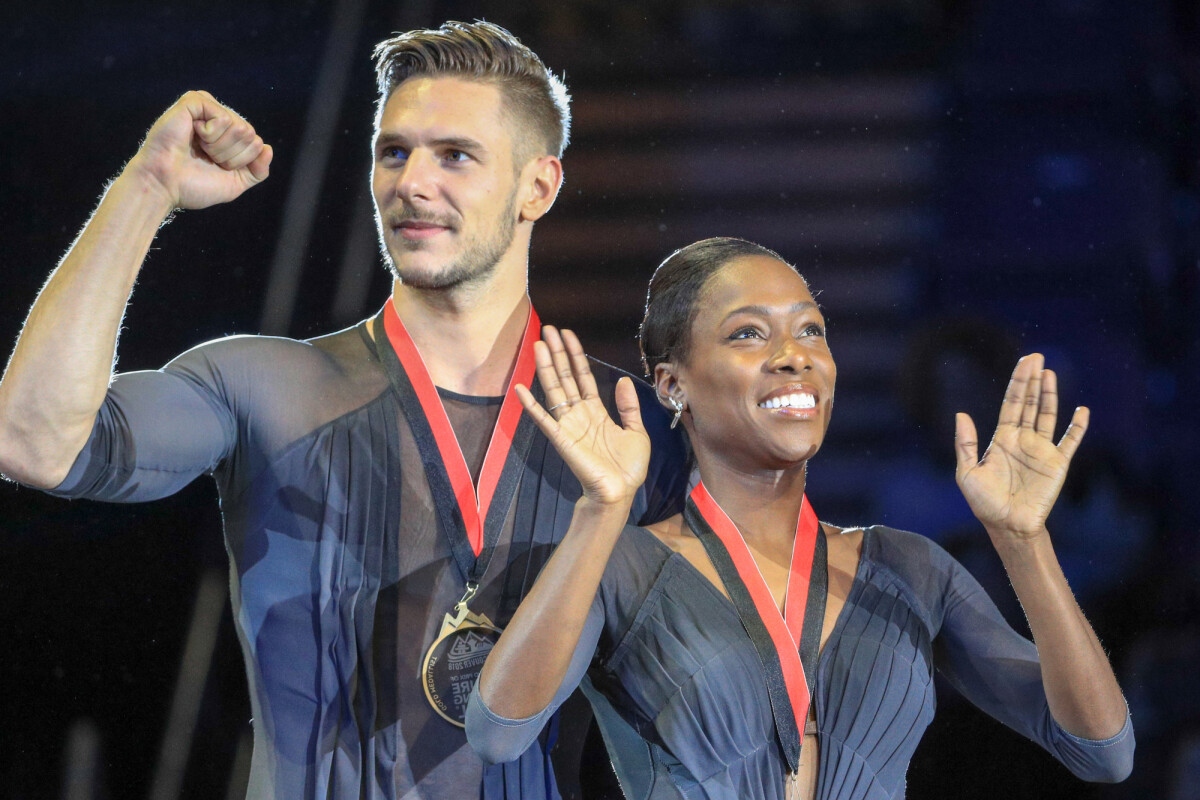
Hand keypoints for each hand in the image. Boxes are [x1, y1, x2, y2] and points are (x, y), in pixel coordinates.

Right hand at [125, 90, 272, 209]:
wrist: (164, 185)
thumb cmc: (193, 185)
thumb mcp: (234, 183)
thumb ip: (257, 170)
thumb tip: (268, 148)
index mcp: (227, 136)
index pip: (256, 143)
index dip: (239, 162)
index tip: (215, 166)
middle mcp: (218, 118)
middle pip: (250, 134)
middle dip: (230, 155)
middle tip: (204, 157)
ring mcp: (206, 108)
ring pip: (240, 126)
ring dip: (219, 147)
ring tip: (197, 148)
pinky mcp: (193, 101)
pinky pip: (223, 117)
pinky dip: (211, 134)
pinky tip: (192, 135)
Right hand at [515, 327, 650, 507]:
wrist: (620, 492)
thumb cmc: (628, 467)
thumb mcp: (636, 431)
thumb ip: (628, 406)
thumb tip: (621, 381)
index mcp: (596, 411)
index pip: (583, 376)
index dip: (576, 355)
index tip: (568, 335)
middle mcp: (579, 414)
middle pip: (565, 377)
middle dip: (557, 353)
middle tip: (547, 329)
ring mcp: (568, 425)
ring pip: (554, 390)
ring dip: (545, 368)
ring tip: (537, 346)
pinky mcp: (562, 439)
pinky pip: (544, 419)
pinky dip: (531, 405)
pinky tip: (519, 389)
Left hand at [954, 353, 1087, 540]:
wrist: (1007, 526)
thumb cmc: (984, 502)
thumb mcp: (967, 473)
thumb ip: (965, 443)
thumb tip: (961, 413)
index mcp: (1002, 438)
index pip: (1011, 403)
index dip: (1018, 382)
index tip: (1025, 362)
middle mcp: (1023, 439)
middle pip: (1029, 403)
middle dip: (1032, 380)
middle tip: (1037, 356)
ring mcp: (1041, 450)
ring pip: (1047, 415)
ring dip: (1050, 395)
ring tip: (1050, 373)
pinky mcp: (1057, 463)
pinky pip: (1070, 441)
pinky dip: (1077, 427)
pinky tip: (1082, 411)